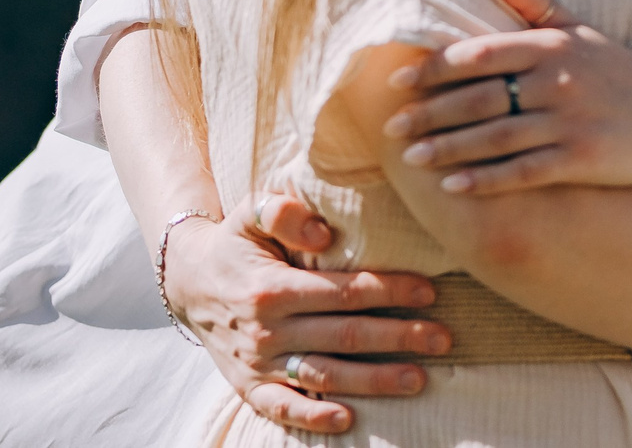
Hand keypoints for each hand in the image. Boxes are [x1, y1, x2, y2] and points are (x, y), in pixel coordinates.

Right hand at [162, 195, 450, 434]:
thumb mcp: (250, 212)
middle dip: (399, 338)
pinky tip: (348, 420)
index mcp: (272, 287)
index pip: (344, 291)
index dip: (391, 291)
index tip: (430, 292)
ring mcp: (258, 363)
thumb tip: (323, 233)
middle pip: (345, 335)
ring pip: (325, 375)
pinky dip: (312, 418)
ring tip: (419, 380)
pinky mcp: (248, 387)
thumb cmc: (234, 243)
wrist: (187, 283)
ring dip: (374, 380)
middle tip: (444, 339)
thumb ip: (283, 212)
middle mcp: (267, 329)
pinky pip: (282, 409)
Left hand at [380, 0, 631, 194]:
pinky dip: (486, 179)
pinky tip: (453, 187)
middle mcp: (558, 81)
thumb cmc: (620, 72)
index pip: (479, 55)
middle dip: (430, 112)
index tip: (398, 82)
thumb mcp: (577, 28)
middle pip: (479, 97)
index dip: (434, 69)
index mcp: (551, 46)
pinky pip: (524, 171)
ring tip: (412, 157)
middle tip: (391, 126)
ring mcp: (570, 121)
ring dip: (448, 148)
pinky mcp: (583, 159)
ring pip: (495, 136)